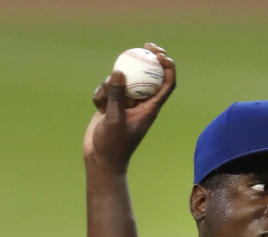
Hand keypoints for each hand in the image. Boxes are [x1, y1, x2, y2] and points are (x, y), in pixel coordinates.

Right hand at [82, 42, 176, 172]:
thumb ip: (116, 96)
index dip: (169, 67)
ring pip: (121, 81)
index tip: (160, 54)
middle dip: (148, 59)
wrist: (100, 159)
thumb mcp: (114, 120)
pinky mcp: (112, 105)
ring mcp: (125, 103)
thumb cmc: (113, 145)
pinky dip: (101, 95)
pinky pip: (107, 89)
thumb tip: (119, 71)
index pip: (167, 84)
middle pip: (149, 75)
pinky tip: (98, 108)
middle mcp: (141, 104)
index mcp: (151, 108)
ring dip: (110, 86)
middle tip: (145, 45)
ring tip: (105, 105)